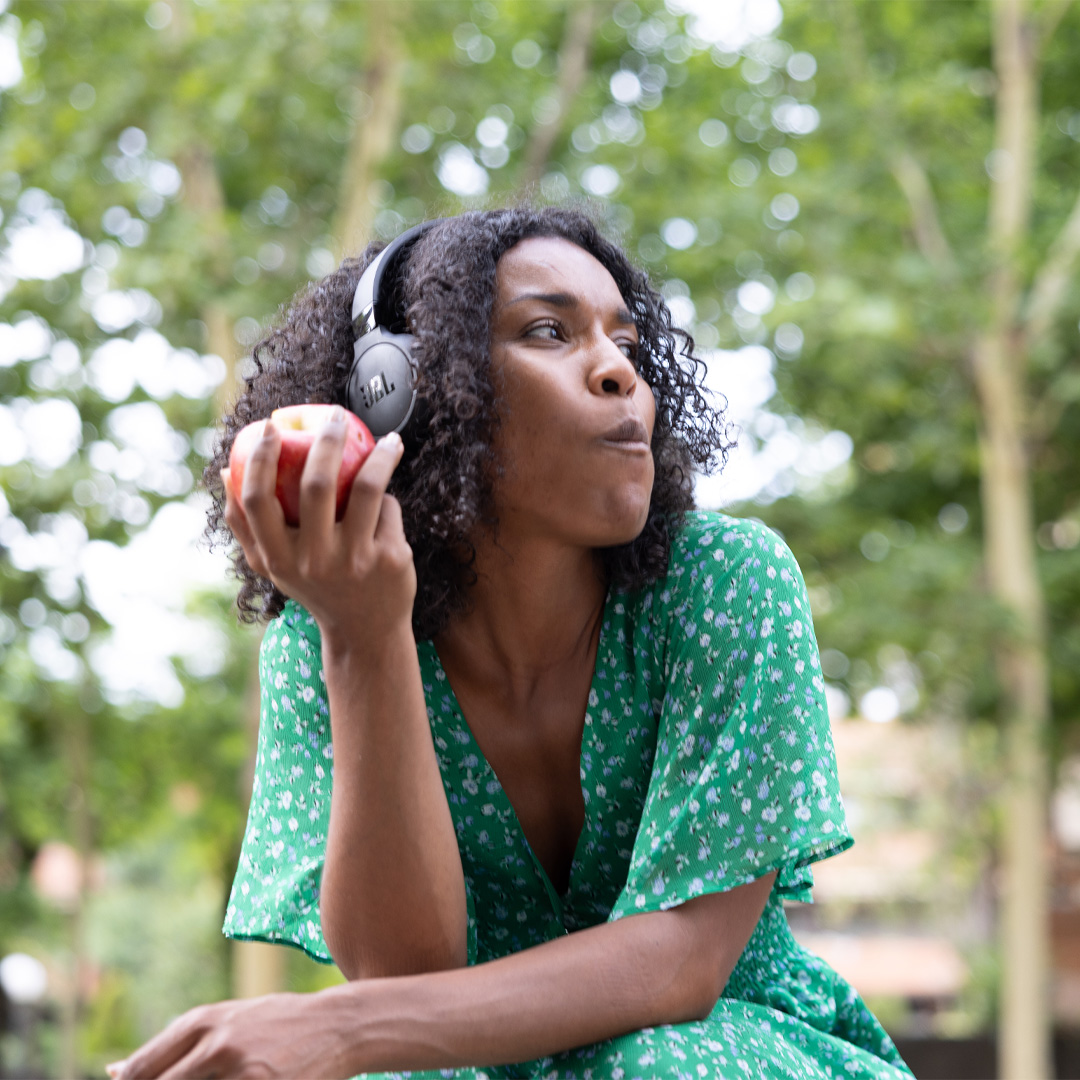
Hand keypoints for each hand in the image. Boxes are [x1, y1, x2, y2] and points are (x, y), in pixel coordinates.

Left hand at [108, 992, 354, 1079]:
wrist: (338, 1025)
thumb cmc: (278, 1023)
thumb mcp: (228, 1020)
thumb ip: (176, 1044)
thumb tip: (114, 1071)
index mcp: (201, 1020)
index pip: (139, 1070)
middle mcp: (215, 1042)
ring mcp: (239, 1068)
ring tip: (228, 1074)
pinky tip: (247, 1078)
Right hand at [222, 408, 414, 643]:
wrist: (366, 632)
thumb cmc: (314, 586)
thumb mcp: (274, 566)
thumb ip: (245, 526)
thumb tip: (224, 472)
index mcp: (277, 559)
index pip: (257, 500)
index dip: (259, 458)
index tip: (270, 426)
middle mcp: (314, 561)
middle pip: (316, 485)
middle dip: (326, 439)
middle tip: (335, 417)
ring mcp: (355, 561)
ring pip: (366, 488)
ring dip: (379, 456)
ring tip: (388, 440)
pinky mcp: (390, 560)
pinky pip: (390, 509)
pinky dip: (390, 497)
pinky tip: (393, 495)